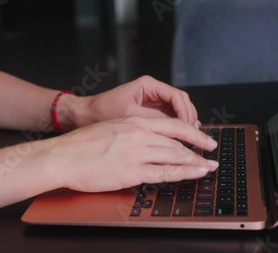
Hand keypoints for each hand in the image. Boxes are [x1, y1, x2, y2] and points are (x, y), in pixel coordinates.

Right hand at [48, 117, 217, 192]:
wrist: (61, 156)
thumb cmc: (80, 145)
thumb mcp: (110, 130)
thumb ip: (131, 135)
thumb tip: (146, 144)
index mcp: (133, 123)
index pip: (172, 125)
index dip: (192, 132)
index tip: (203, 139)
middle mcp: (138, 135)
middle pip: (177, 141)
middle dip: (198, 148)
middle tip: (211, 153)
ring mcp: (136, 153)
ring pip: (175, 155)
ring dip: (195, 162)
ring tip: (208, 167)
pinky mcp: (131, 171)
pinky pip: (164, 172)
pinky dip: (183, 173)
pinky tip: (194, 173)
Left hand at [62, 76, 199, 129]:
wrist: (82, 116)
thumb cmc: (100, 112)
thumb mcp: (129, 117)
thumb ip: (154, 121)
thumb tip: (176, 129)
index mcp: (148, 85)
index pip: (177, 97)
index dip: (186, 113)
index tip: (190, 128)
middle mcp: (152, 92)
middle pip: (181, 103)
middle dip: (190, 119)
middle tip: (195, 136)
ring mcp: (151, 103)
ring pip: (177, 112)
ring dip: (185, 125)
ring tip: (191, 140)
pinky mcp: (148, 114)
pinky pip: (168, 120)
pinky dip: (175, 130)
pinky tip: (179, 141)